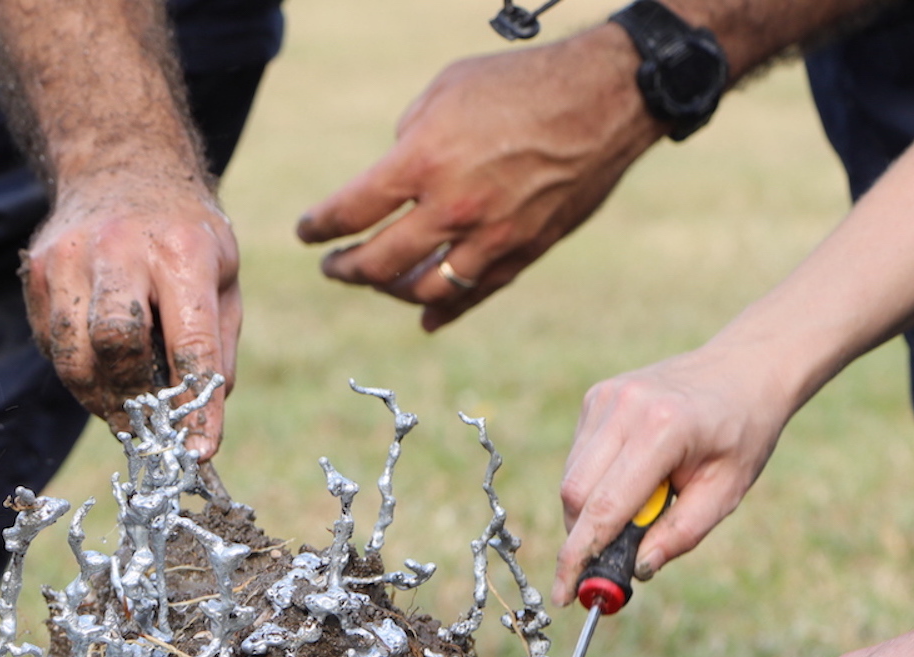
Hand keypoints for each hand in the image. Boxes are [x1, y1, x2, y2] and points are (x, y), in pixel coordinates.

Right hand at [23, 169, 239, 458]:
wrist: (122, 168)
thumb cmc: (184, 237)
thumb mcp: (224, 279)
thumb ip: (217, 349)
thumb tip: (200, 418)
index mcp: (181, 251)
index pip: (191, 344)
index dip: (196, 405)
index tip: (198, 451)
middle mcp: (120, 249)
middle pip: (117, 345)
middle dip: (137, 396)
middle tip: (152, 421)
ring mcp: (69, 259)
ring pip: (75, 359)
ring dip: (102, 399)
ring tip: (125, 407)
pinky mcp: (36, 273)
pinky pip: (53, 350)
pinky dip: (80, 375)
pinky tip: (101, 368)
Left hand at [296, 27, 658, 331]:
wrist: (606, 98)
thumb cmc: (522, 83)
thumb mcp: (447, 91)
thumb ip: (408, 140)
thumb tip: (390, 178)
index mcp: (424, 161)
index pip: (351, 210)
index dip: (319, 226)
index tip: (307, 232)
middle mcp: (452, 208)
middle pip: (378, 264)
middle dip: (346, 269)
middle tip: (333, 266)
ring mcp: (489, 238)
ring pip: (423, 290)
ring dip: (391, 291)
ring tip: (378, 282)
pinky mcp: (522, 252)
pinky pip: (473, 295)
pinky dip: (444, 310)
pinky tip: (426, 316)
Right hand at [550, 338, 793, 606]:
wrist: (745, 369)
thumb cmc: (741, 433)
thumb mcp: (726, 491)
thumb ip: (680, 534)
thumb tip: (636, 570)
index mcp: (663, 429)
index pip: (604, 507)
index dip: (580, 557)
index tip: (567, 593)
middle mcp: (624, 408)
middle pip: (575, 495)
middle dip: (584, 537)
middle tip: (609, 558)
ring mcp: (605, 399)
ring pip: (570, 479)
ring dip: (590, 511)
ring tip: (639, 505)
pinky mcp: (595, 398)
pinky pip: (577, 459)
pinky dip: (594, 484)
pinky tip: (631, 477)